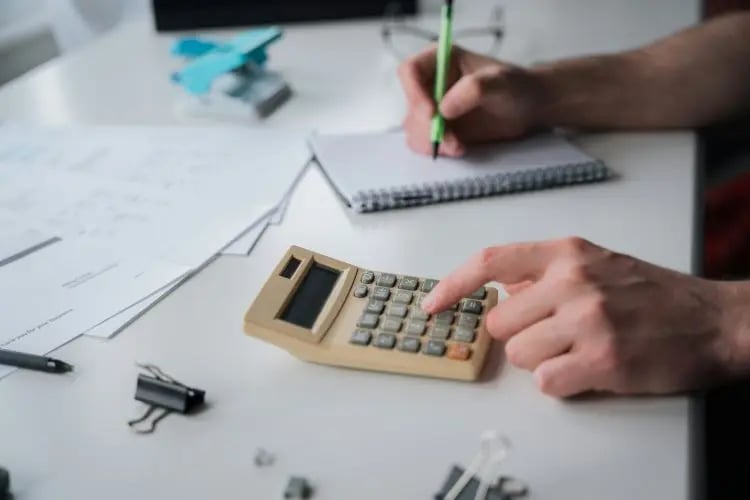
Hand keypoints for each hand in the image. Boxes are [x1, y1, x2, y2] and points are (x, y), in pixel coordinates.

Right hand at [397, 46, 543, 156]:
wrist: (528, 108)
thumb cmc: (516, 86)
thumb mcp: (500, 81)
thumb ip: (474, 89)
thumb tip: (444, 109)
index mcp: (438, 60)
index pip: (409, 71)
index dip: (414, 93)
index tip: (433, 113)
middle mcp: (429, 83)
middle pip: (410, 105)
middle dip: (427, 126)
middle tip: (451, 139)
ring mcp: (431, 108)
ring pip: (413, 128)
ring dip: (432, 141)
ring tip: (459, 146)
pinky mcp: (438, 129)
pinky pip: (423, 143)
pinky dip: (437, 149)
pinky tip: (459, 148)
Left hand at [421, 237, 748, 396]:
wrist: (713, 321)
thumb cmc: (651, 294)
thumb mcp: (596, 264)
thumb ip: (544, 273)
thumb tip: (501, 289)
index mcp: (567, 253)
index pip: (491, 261)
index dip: (454, 284)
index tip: (432, 305)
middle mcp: (573, 281)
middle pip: (500, 323)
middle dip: (520, 335)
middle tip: (555, 335)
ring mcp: (588, 320)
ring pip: (520, 355)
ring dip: (542, 361)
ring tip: (578, 351)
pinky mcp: (602, 360)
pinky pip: (546, 383)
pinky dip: (562, 383)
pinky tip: (589, 370)